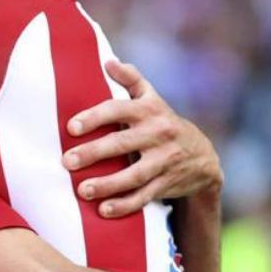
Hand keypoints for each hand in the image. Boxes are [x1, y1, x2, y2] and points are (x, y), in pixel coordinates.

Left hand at [62, 61, 222, 217]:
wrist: (203, 156)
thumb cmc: (162, 123)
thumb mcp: (152, 99)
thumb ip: (131, 80)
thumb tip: (108, 61)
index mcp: (149, 110)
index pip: (118, 109)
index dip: (95, 117)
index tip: (71, 127)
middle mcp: (157, 134)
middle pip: (122, 144)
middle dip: (94, 153)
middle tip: (67, 161)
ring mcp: (164, 161)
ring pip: (134, 174)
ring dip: (107, 184)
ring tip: (83, 190)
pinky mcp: (166, 183)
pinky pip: (144, 196)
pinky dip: (124, 205)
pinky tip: (104, 210)